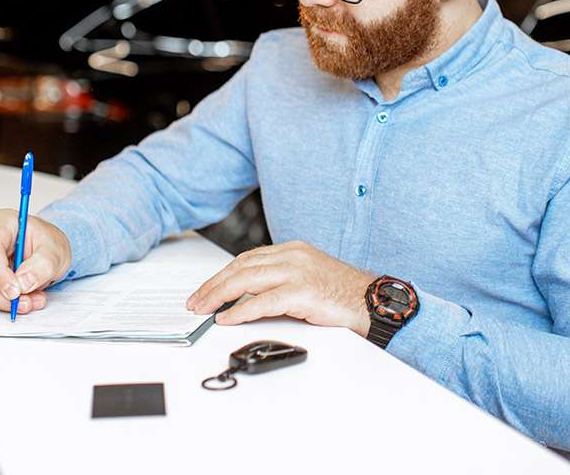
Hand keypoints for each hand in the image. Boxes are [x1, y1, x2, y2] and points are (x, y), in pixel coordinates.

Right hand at [0, 209, 71, 314]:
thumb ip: (42, 265)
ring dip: (2, 300)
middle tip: (23, 303)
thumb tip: (23, 283)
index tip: (15, 291)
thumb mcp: (56, 252)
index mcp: (3, 222)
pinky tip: (24, 301)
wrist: (49, 252)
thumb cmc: (49, 244)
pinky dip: (2, 302)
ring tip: (30, 303)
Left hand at [186, 240, 375, 336]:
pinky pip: (261, 302)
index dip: (223, 275)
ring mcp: (297, 272)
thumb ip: (281, 281)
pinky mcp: (302, 292)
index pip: (247, 258)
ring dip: (219, 295)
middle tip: (196, 301)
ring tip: (204, 309)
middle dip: (214, 285)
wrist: (372, 301)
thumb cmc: (344, 294)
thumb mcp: (308, 278)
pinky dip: (240, 311)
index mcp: (293, 250)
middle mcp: (293, 256)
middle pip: (241, 267)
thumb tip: (248, 298)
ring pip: (245, 280)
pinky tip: (227, 319)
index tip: (207, 289)